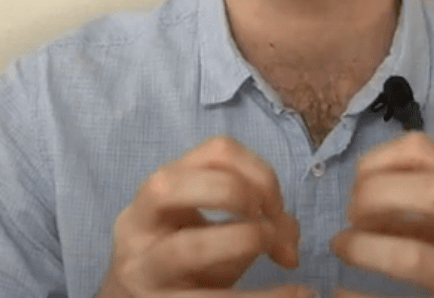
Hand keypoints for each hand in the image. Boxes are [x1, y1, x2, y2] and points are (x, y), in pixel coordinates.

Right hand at [97, 136, 307, 297]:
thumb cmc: (182, 263)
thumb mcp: (208, 230)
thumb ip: (251, 219)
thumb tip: (290, 232)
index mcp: (160, 189)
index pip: (213, 151)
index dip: (258, 171)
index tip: (276, 207)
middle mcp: (138, 222)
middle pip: (175, 184)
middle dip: (238, 195)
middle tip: (271, 227)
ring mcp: (142, 268)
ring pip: (188, 248)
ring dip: (246, 244)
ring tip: (285, 257)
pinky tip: (294, 296)